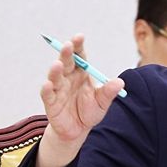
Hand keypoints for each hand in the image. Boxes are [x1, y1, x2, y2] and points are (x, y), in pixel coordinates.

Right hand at [32, 34, 123, 166]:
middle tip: (68, 45)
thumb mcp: (102, 102)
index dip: (78, 46)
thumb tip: (120, 82)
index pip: (80, 56)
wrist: (78, 130)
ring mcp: (58, 89)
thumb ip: (109, 92)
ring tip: (58, 64)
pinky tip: (48, 84)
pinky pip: (47, 94)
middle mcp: (68, 78)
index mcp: (81, 74)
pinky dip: (47, 89)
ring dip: (55, 70)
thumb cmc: (90, 111)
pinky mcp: (50, 102)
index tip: (79, 36)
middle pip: (66, 62)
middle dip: (66, 53)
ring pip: (55, 76)